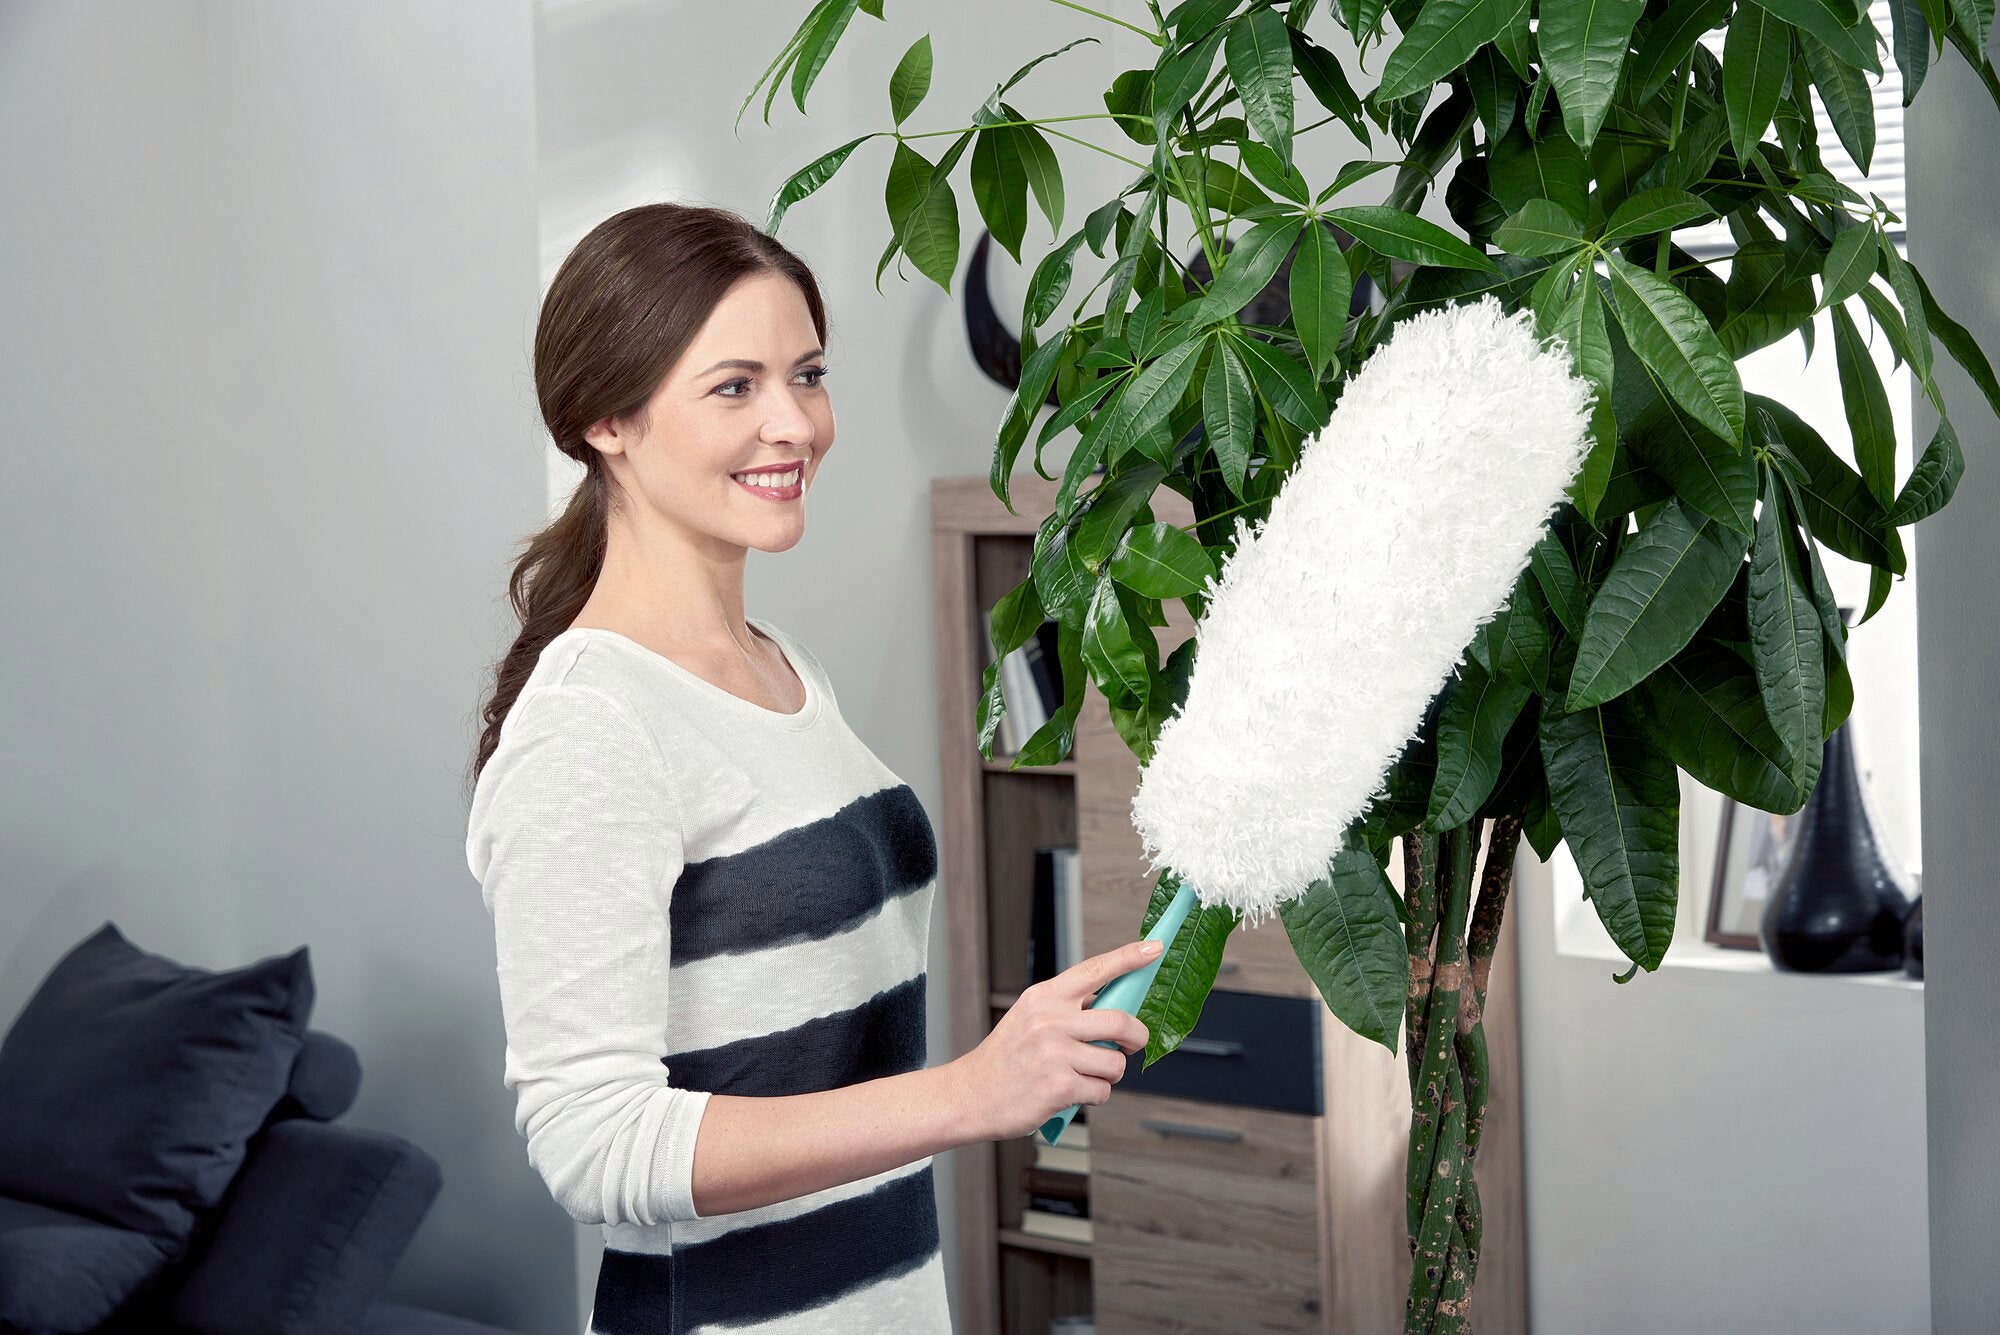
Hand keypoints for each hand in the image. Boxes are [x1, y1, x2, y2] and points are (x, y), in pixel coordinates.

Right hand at [948, 939, 1158, 1141]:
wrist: (971, 1094)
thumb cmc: (1007, 1058)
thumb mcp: (1030, 1018)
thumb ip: (1068, 1009)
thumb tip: (1113, 1005)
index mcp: (1045, 998)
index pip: (1094, 970)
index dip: (1128, 958)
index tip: (1154, 947)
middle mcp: (1050, 1020)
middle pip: (1120, 1020)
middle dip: (1137, 1036)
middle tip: (1134, 1043)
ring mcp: (1055, 1053)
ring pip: (1115, 1062)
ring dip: (1109, 1074)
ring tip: (1085, 1075)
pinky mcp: (1060, 1086)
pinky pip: (1102, 1090)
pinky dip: (1094, 1095)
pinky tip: (1072, 1092)